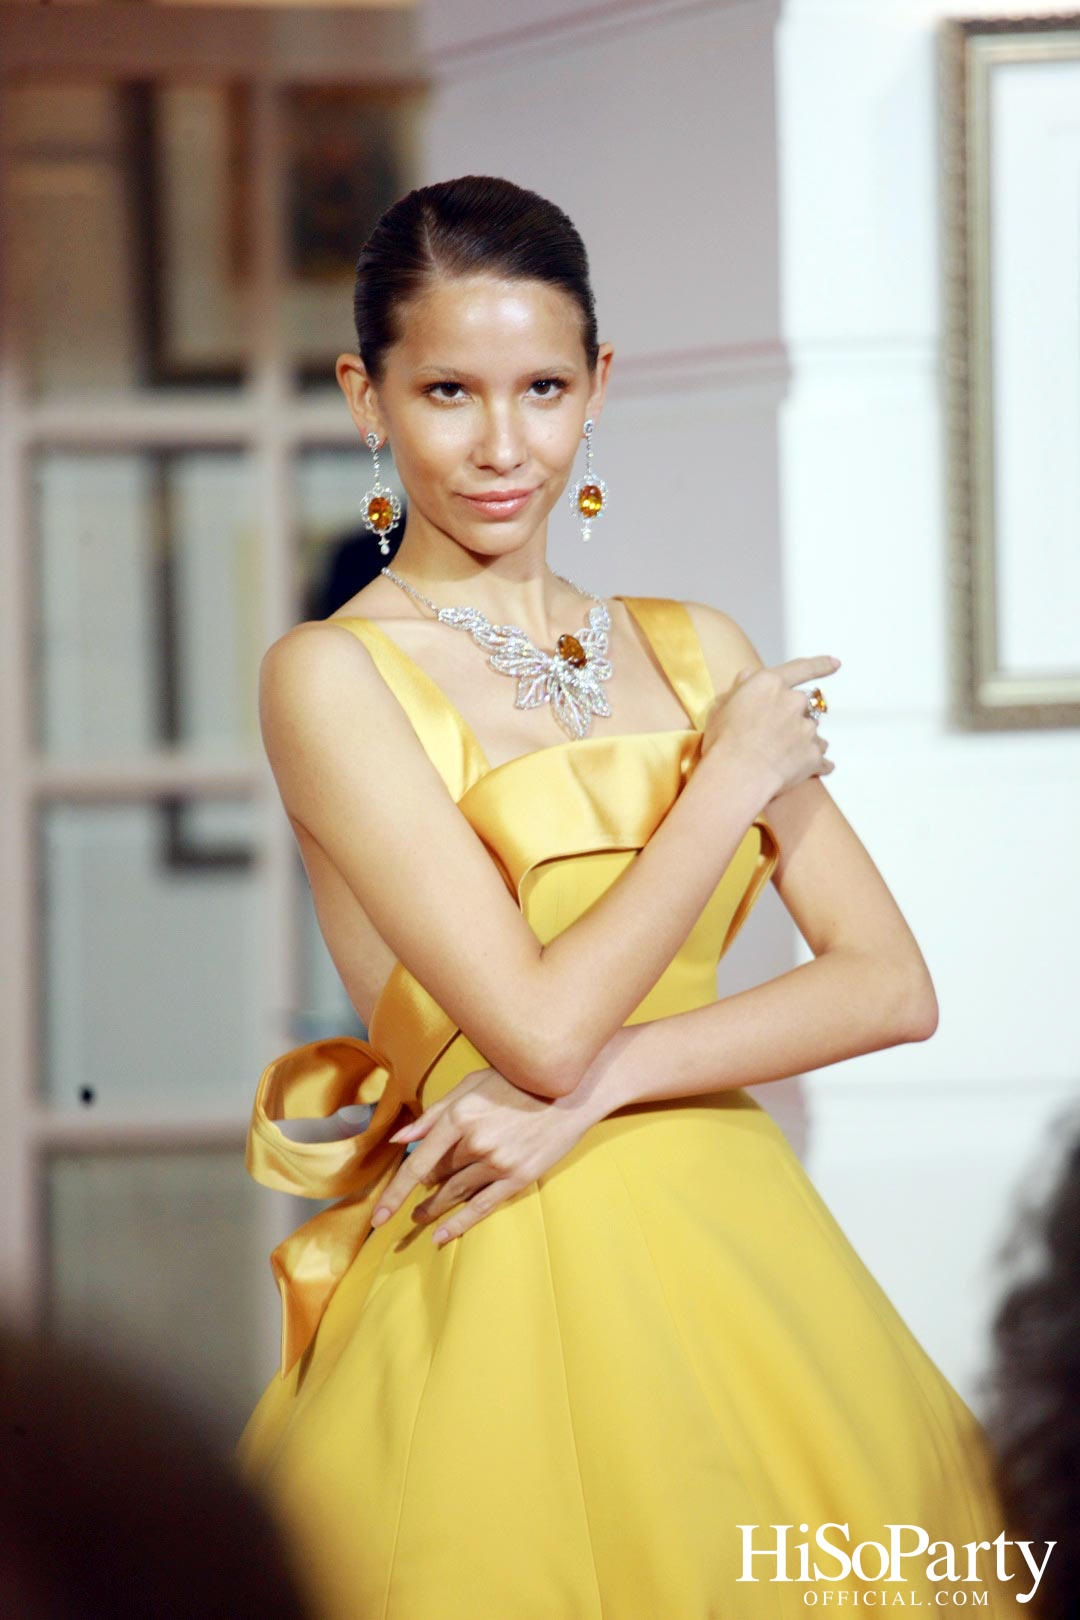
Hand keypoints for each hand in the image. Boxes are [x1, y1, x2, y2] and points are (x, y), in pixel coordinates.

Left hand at [369, 1066, 594, 1246]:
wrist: (569, 1090)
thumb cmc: (516, 1082)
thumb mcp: (471, 1085)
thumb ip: (434, 1113)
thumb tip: (401, 1139)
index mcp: (459, 1117)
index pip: (418, 1163)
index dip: (395, 1192)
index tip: (378, 1215)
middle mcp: (475, 1142)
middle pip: (438, 1176)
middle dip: (423, 1188)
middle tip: (410, 1204)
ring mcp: (498, 1162)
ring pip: (456, 1193)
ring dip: (434, 1208)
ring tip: (420, 1218)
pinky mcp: (518, 1177)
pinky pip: (482, 1207)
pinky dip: (460, 1224)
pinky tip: (442, 1236)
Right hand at [701, 654, 839, 798]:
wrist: (737, 774)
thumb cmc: (723, 740)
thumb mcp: (721, 705)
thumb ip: (740, 687)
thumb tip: (750, 674)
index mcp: (770, 684)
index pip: (801, 668)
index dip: (820, 664)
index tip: (836, 663)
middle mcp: (794, 701)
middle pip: (803, 705)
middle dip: (793, 716)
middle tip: (773, 735)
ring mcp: (807, 729)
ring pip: (811, 731)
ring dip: (801, 740)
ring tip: (781, 757)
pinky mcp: (814, 755)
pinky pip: (821, 759)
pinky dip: (814, 764)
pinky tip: (801, 772)